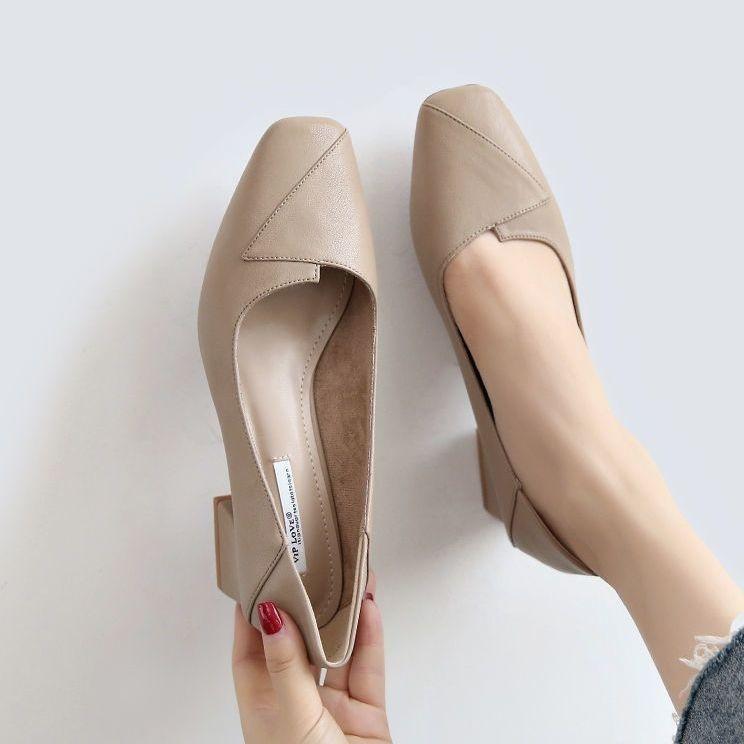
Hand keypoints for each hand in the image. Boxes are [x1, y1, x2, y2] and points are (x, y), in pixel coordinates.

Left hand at [232, 574, 390, 742]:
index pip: (251, 652)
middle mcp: (296, 704)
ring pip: (338, 651)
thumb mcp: (291, 718)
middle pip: (299, 645)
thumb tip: (272, 617)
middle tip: (311, 568)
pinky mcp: (367, 714)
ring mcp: (333, 708)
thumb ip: (286, 666)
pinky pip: (367, 667)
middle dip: (307, 608)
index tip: (260, 577)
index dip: (254, 616)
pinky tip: (368, 608)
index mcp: (264, 708)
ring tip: (350, 578)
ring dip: (344, 616)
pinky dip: (370, 638)